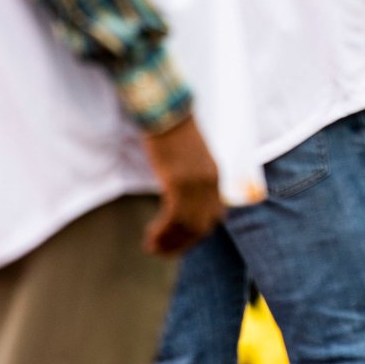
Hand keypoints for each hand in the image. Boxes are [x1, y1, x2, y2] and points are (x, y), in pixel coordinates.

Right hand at [140, 116, 227, 255]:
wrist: (166, 112)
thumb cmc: (171, 131)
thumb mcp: (189, 158)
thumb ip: (190, 177)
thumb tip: (179, 194)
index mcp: (214, 178)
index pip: (215, 216)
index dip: (197, 234)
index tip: (180, 242)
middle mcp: (210, 184)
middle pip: (203, 226)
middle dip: (183, 244)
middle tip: (163, 251)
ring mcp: (196, 184)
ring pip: (188, 226)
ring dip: (170, 241)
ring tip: (152, 248)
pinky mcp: (180, 182)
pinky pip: (175, 217)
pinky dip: (163, 232)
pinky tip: (150, 236)